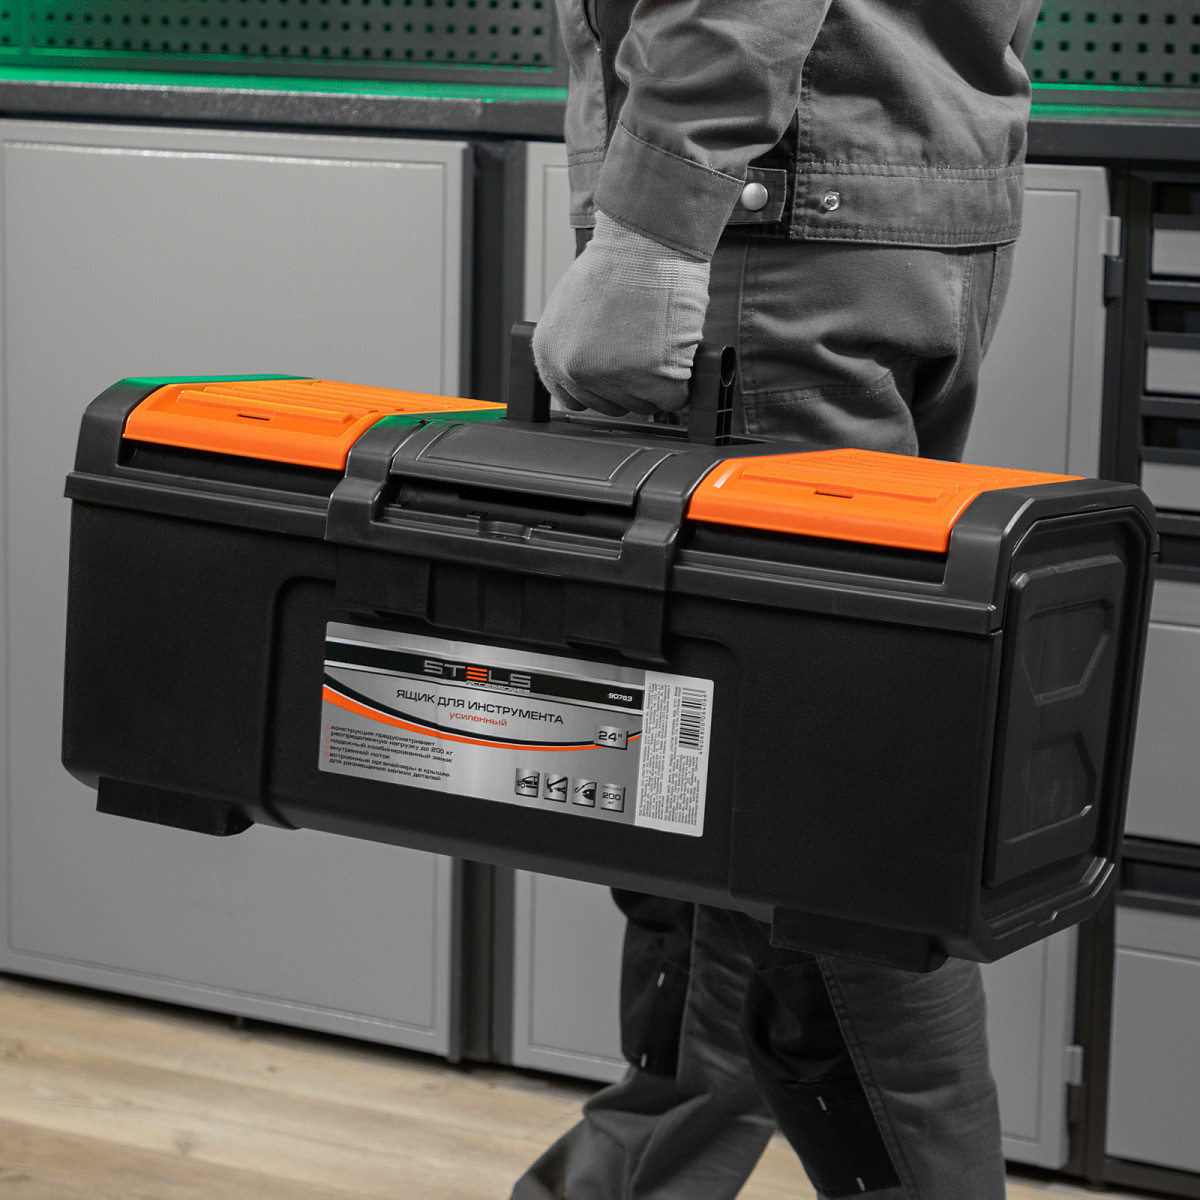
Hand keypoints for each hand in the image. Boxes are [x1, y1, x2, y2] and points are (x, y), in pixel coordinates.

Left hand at [532, 211, 710, 415]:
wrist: (647, 242)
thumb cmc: (616, 264)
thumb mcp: (571, 307)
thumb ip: (572, 345)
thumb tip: (588, 372)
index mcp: (550, 355)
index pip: (573, 400)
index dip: (598, 388)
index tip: (614, 377)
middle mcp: (577, 372)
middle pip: (610, 405)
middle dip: (629, 385)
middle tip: (642, 352)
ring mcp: (615, 379)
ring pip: (643, 406)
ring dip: (656, 383)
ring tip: (658, 343)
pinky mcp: (655, 380)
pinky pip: (674, 401)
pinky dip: (682, 382)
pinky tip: (676, 352)